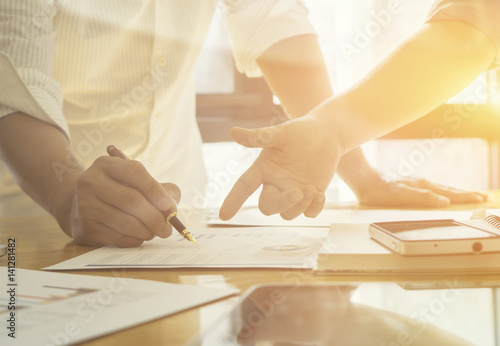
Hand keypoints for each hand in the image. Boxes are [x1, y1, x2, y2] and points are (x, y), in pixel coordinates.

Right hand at [55, 157, 180, 246]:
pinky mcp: (84, 228)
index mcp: (106, 164)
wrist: (75, 203)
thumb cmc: (115, 191)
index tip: (168, 205)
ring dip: (146, 231)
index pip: (134, 172)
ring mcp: (85, 205)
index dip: (154, 190)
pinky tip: (138, 237)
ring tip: (154, 232)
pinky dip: (134, 240)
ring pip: (125, 222)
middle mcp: (91, 182)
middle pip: (131, 200)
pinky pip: (117, 238)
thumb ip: (159, 188)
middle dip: (155, 217)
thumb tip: (172, 206)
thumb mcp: (132, 180)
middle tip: (167, 228)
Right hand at [219, 115, 341, 219]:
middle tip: (298, 192)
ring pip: (288, 214)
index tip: (223, 216)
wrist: (326, 134)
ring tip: (313, 189)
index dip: (233, 200)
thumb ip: (258, 137)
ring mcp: (293, 192)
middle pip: (267, 207)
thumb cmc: (300, 131)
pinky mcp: (310, 197)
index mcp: (263, 169)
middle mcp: (275, 184)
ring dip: (300, 205)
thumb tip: (233, 132)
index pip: (244, 187)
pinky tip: (321, 195)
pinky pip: (308, 213)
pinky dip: (314, 209)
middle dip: (281, 203)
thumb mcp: (280, 133)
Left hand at [357, 177, 486, 206]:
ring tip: (468, 194)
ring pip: (441, 188)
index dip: (465, 197)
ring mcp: (416, 183)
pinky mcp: (409, 184)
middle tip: (482, 197)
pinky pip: (432, 188)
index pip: (449, 193)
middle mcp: (422, 183)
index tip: (480, 200)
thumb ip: (422, 197)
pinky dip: (443, 191)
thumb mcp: (401, 195)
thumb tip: (444, 201)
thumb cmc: (380, 189)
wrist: (364, 180)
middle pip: (449, 189)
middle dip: (466, 194)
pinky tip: (441, 193)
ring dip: (456, 192)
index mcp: (423, 186)